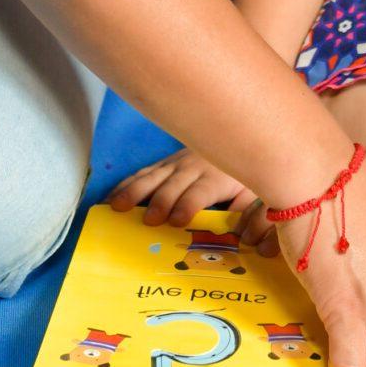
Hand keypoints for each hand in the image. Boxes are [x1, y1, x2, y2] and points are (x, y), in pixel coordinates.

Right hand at [106, 149, 256, 226]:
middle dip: (160, 202)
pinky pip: (143, 172)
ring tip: (117, 207)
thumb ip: (245, 209)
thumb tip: (239, 232)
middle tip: (148, 220)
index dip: (187, 206)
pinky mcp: (165, 162)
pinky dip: (126, 184)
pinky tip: (111, 197)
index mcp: (216, 178)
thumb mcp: (254, 190)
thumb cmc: (245, 173)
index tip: (176, 221)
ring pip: (152, 176)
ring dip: (134, 191)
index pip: (199, 192)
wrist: (237, 133)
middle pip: (173, 185)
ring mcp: (175, 163)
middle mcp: (193, 168)